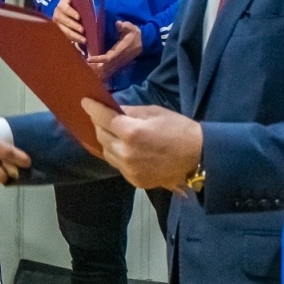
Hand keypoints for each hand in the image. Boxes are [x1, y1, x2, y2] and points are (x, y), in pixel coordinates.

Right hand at [52, 0, 85, 47]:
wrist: (59, 9)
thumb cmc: (70, 3)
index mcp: (61, 6)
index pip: (66, 9)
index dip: (72, 13)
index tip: (79, 17)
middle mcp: (57, 15)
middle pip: (66, 21)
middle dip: (75, 26)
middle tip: (83, 30)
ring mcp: (58, 24)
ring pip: (66, 31)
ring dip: (75, 36)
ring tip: (84, 40)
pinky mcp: (61, 30)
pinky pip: (67, 36)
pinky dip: (74, 39)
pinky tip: (81, 41)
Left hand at [81, 99, 201, 191]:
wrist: (199, 158)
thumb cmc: (178, 130)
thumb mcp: (154, 112)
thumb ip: (130, 111)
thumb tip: (112, 109)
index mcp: (131, 132)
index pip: (103, 118)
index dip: (92, 109)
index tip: (85, 102)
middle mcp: (126, 153)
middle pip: (101, 136)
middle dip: (99, 124)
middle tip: (102, 117)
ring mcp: (129, 169)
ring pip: (106, 152)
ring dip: (107, 140)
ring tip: (114, 133)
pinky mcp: (134, 180)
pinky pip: (117, 164)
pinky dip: (117, 154)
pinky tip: (125, 148)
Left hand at [87, 21, 142, 80]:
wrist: (145, 42)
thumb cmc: (136, 34)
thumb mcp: (130, 28)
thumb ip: (124, 26)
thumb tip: (118, 24)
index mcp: (119, 51)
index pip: (107, 57)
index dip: (98, 59)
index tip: (88, 58)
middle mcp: (119, 59)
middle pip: (105, 67)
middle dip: (94, 67)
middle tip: (83, 66)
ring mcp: (120, 62)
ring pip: (107, 70)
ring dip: (98, 71)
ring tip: (87, 70)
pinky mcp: (120, 64)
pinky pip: (110, 70)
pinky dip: (103, 72)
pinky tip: (96, 72)